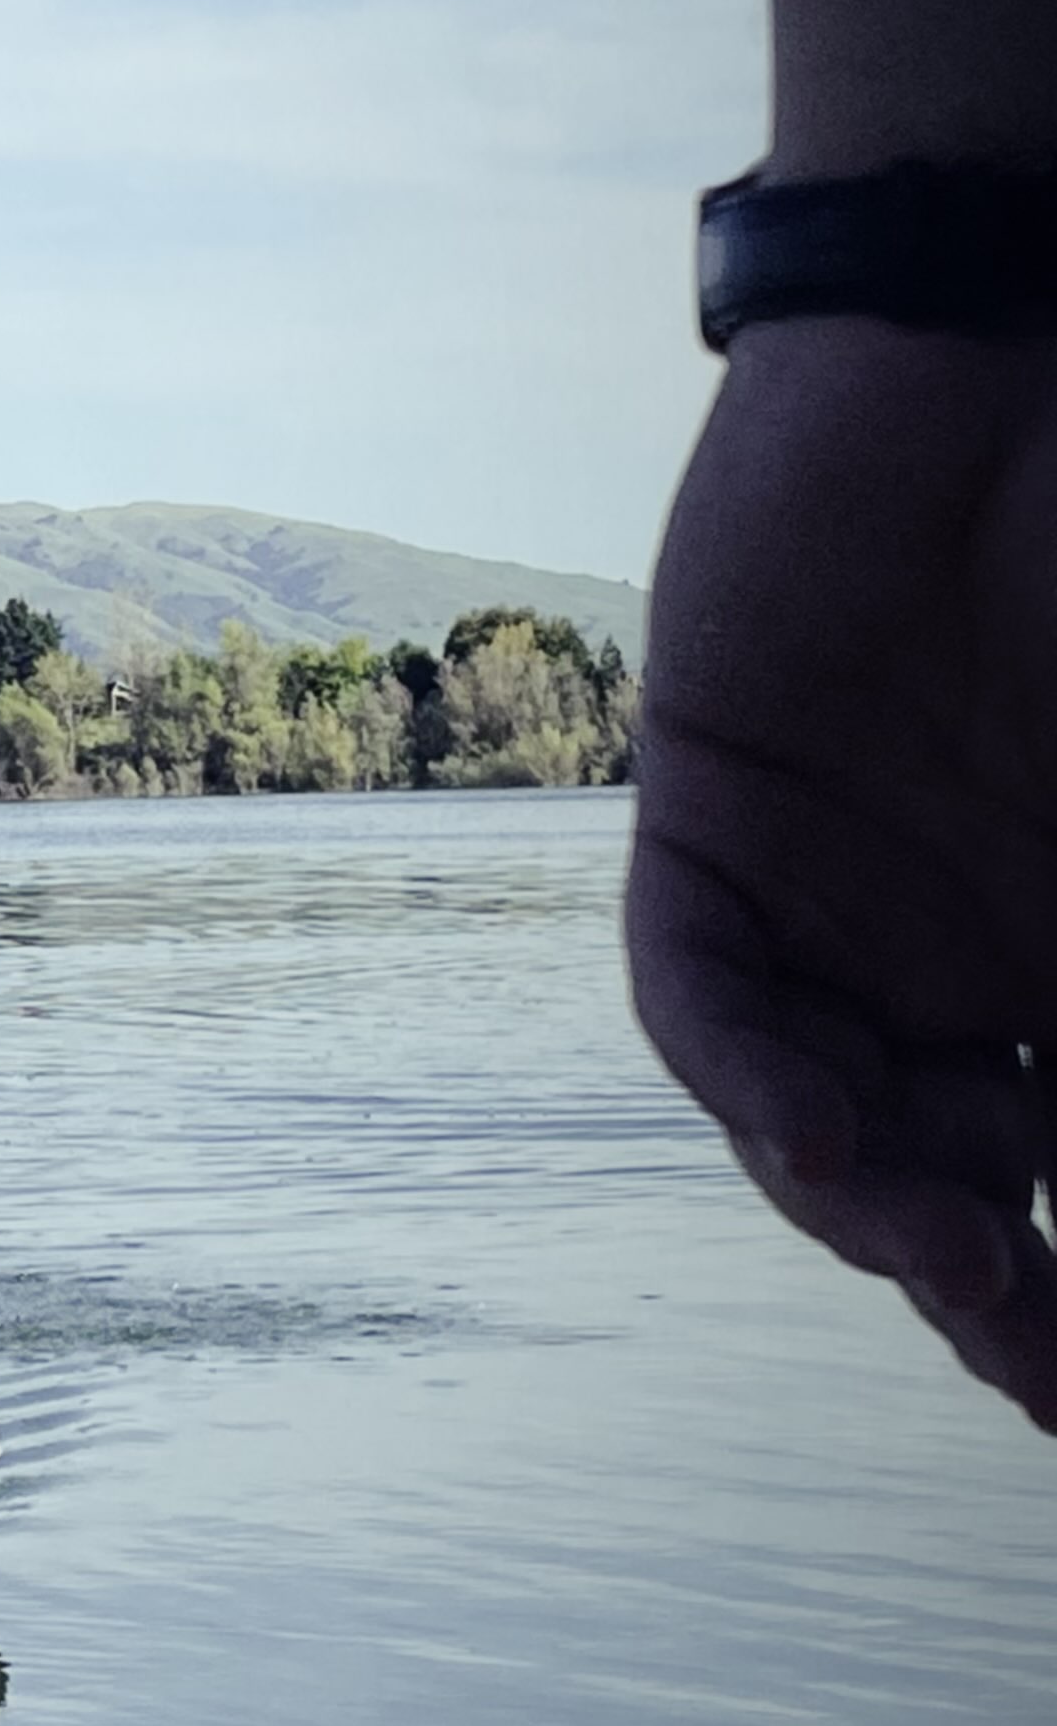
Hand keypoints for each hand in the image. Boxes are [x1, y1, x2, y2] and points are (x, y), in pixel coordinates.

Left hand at [628, 314, 1056, 1427]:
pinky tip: (822, 1144)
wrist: (1002, 359)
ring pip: (815, 1117)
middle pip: (944, 1177)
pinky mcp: (705, 822)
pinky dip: (757, 1080)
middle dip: (987, 1289)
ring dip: (874, 1206)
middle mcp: (938, 958)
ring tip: (954, 1260)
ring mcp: (820, 900)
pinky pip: (703, 997)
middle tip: (1037, 1366)